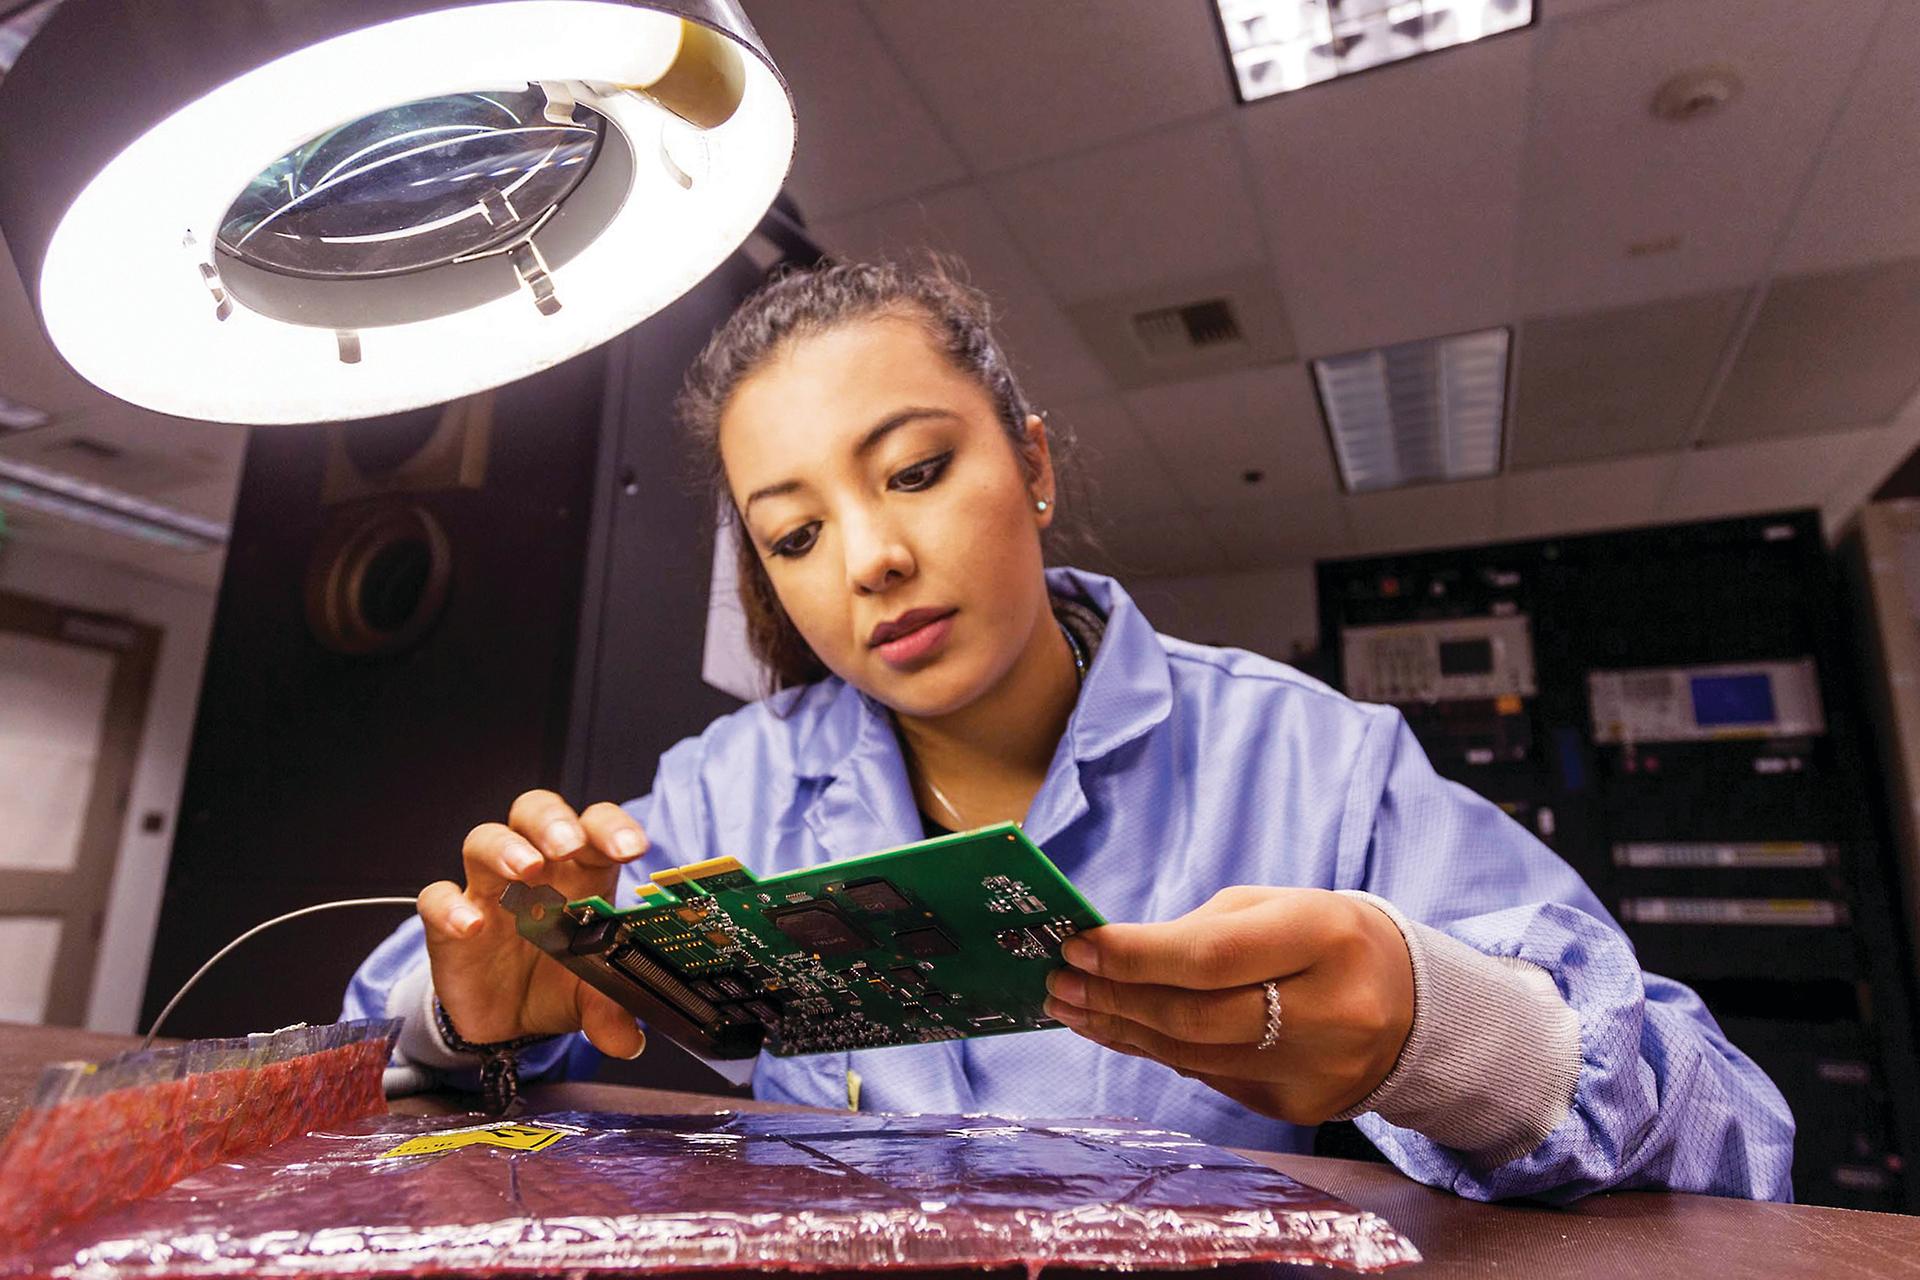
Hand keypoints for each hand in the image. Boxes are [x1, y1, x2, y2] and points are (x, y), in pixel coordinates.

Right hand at [416, 789, 649, 1057]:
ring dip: (505, 848)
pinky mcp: (449, 922)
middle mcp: (535, 873)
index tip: (632, 848)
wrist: (507, 1022)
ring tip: (525, 870)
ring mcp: (489, 892)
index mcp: (581, 875)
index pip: (595, 829)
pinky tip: (472, 926)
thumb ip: (610, 1012)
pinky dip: (451, 908)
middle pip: (535, 813)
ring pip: (484, 840)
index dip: (612, 829)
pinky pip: (438, 899)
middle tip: (568, 844)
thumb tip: (628, 1040)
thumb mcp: (590, 1000)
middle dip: (553, 822)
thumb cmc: (556, 984)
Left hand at [1042, 886, 1413, 1124]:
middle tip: (1060, 983)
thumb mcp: (1275, 908)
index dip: (1135, 956)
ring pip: (1193, 1058)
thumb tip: (1107, 960)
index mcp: (1323, 936)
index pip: (1210, 957)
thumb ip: (1199, 932)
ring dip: (1121, 1031)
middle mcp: (1329, 1010)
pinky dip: (1157, 1053)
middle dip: (1115, 999)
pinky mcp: (1302, 1107)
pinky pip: (1210, 1079)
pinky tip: (1120, 1032)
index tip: (1077, 946)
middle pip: (1195, 1018)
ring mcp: (1318, 1070)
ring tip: (1073, 1008)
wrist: (1412, 1004)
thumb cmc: (1323, 938)